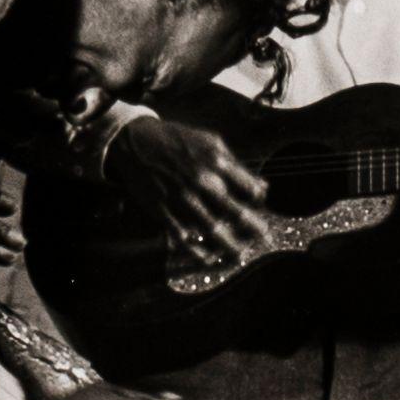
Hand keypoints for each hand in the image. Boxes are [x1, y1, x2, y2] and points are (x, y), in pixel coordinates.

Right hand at [110, 113, 273, 269]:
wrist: (135, 140)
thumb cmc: (177, 140)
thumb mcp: (210, 141)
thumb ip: (236, 164)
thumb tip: (262, 187)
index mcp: (217, 162)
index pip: (250, 189)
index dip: (258, 200)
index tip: (258, 206)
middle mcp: (202, 181)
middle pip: (236, 212)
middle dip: (253, 228)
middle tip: (263, 238)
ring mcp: (182, 198)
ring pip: (212, 229)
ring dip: (229, 246)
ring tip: (240, 256)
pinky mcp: (163, 210)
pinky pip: (183, 237)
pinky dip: (195, 251)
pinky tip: (206, 259)